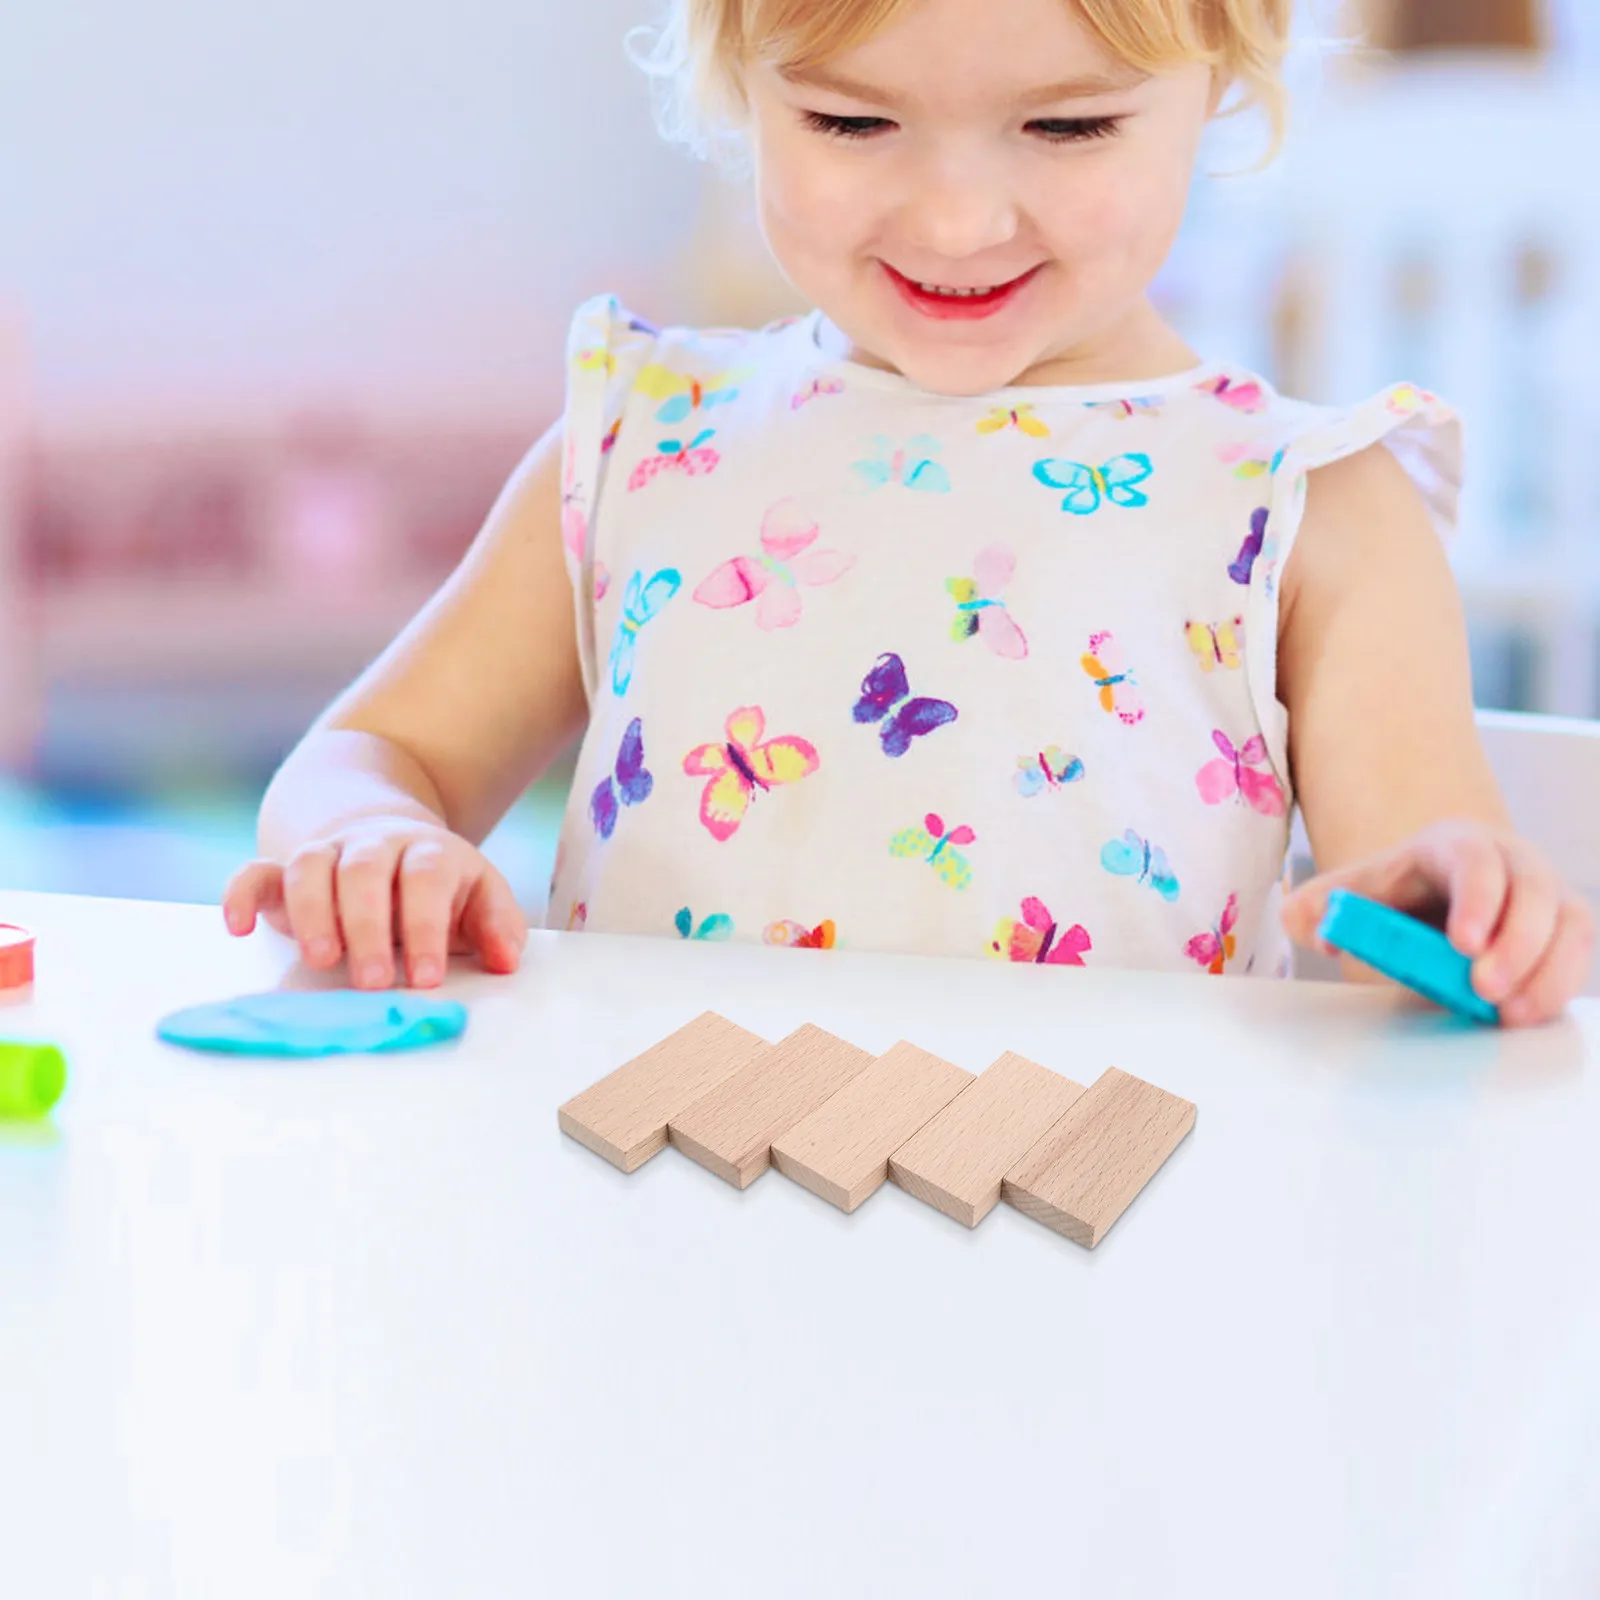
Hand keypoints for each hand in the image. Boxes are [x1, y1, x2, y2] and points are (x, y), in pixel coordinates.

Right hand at [222, 817, 527, 988]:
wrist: (389, 838)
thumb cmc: (439, 888)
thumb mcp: (478, 898)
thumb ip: (496, 926)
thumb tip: (507, 961)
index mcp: (427, 851)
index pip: (426, 879)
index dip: (426, 926)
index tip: (426, 978)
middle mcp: (374, 846)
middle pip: (365, 872)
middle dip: (367, 927)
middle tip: (373, 982)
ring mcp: (328, 853)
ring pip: (310, 866)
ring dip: (311, 912)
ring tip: (320, 961)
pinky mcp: (284, 871)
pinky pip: (257, 872)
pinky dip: (240, 894)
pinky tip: (237, 926)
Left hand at [1282, 819, 1594, 1026]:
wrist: (1435, 891)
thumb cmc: (1394, 892)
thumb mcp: (1351, 892)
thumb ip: (1319, 905)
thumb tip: (1313, 926)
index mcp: (1455, 844)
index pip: (1475, 860)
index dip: (1476, 899)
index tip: (1463, 945)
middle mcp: (1511, 860)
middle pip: (1532, 892)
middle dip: (1516, 944)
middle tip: (1485, 991)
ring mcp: (1545, 891)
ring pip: (1568, 923)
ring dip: (1546, 971)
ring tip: (1509, 1014)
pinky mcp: (1565, 926)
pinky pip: (1578, 951)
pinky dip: (1558, 984)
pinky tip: (1527, 1015)